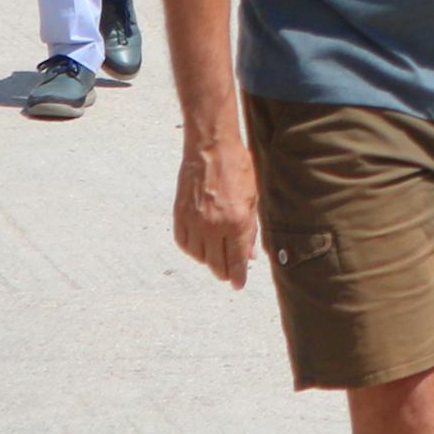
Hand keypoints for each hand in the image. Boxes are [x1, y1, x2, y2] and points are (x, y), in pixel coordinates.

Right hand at [172, 127, 259, 289]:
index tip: (238, 285)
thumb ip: (251, 229)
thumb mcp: (254, 198)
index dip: (238, 277)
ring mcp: (194, 222)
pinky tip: (200, 246)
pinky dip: (192, 249)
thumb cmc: (238, 168)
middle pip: (217, 264)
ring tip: (216, 257)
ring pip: (199, 257)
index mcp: (237, 222)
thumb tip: (250, 255)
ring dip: (209, 261)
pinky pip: (184, 244)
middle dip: (225, 272)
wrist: (210, 148)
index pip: (237, 261)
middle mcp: (214, 226)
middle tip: (229, 273)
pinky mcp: (179, 216)